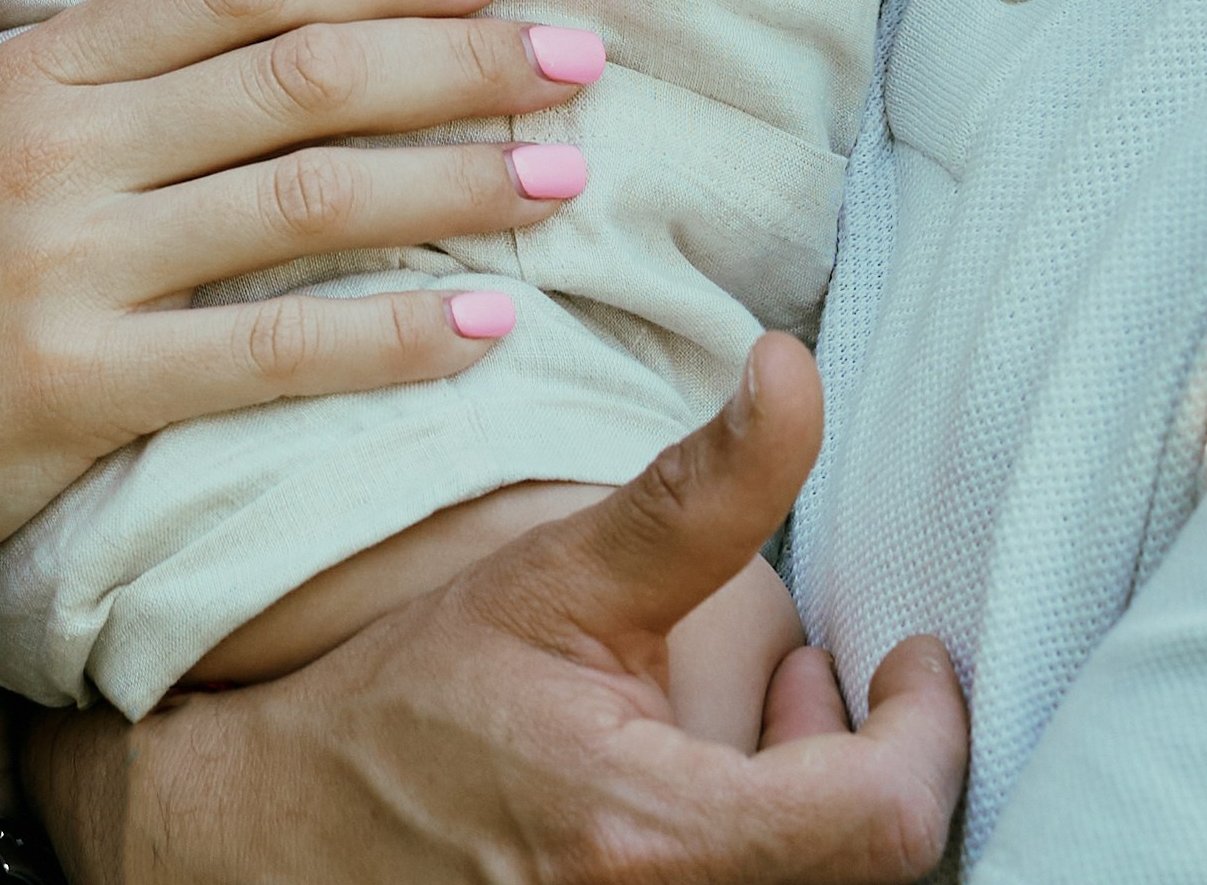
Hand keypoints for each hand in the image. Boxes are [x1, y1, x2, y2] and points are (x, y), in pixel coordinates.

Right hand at [0, 0, 595, 557]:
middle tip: (580, 57)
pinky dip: (391, 336)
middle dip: (456, 59)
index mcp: (41, 63)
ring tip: (563, 172)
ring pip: (304, 198)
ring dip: (453, 178)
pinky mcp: (79, 391)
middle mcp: (59, 146)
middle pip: (299, 75)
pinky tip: (489, 325)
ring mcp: (66, 266)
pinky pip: (269, 354)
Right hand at [30, 333, 966, 884]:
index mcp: (653, 833)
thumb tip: (796, 370)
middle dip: (868, 762)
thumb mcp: (557, 567)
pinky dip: (762, 847)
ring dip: (817, 807)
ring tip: (776, 710)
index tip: (916, 656)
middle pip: (857, 864)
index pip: (885, 823)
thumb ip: (700, 489)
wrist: (278, 832)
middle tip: (834, 672)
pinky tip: (712, 779)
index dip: (928, 732)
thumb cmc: (415, 694)